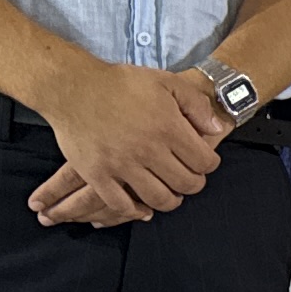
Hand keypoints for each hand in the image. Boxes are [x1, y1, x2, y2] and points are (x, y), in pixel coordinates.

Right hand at [31, 59, 228, 226]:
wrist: (73, 87)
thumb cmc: (121, 83)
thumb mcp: (167, 81)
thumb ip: (196, 105)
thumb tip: (216, 129)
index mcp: (168, 128)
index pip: (204, 162)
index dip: (209, 164)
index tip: (204, 162)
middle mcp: (148, 150)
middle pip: (186, 184)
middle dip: (193, 184)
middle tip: (188, 179)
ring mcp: (121, 165)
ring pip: (158, 198)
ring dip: (169, 200)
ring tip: (169, 193)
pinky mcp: (97, 174)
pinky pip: (120, 204)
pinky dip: (134, 210)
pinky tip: (141, 206)